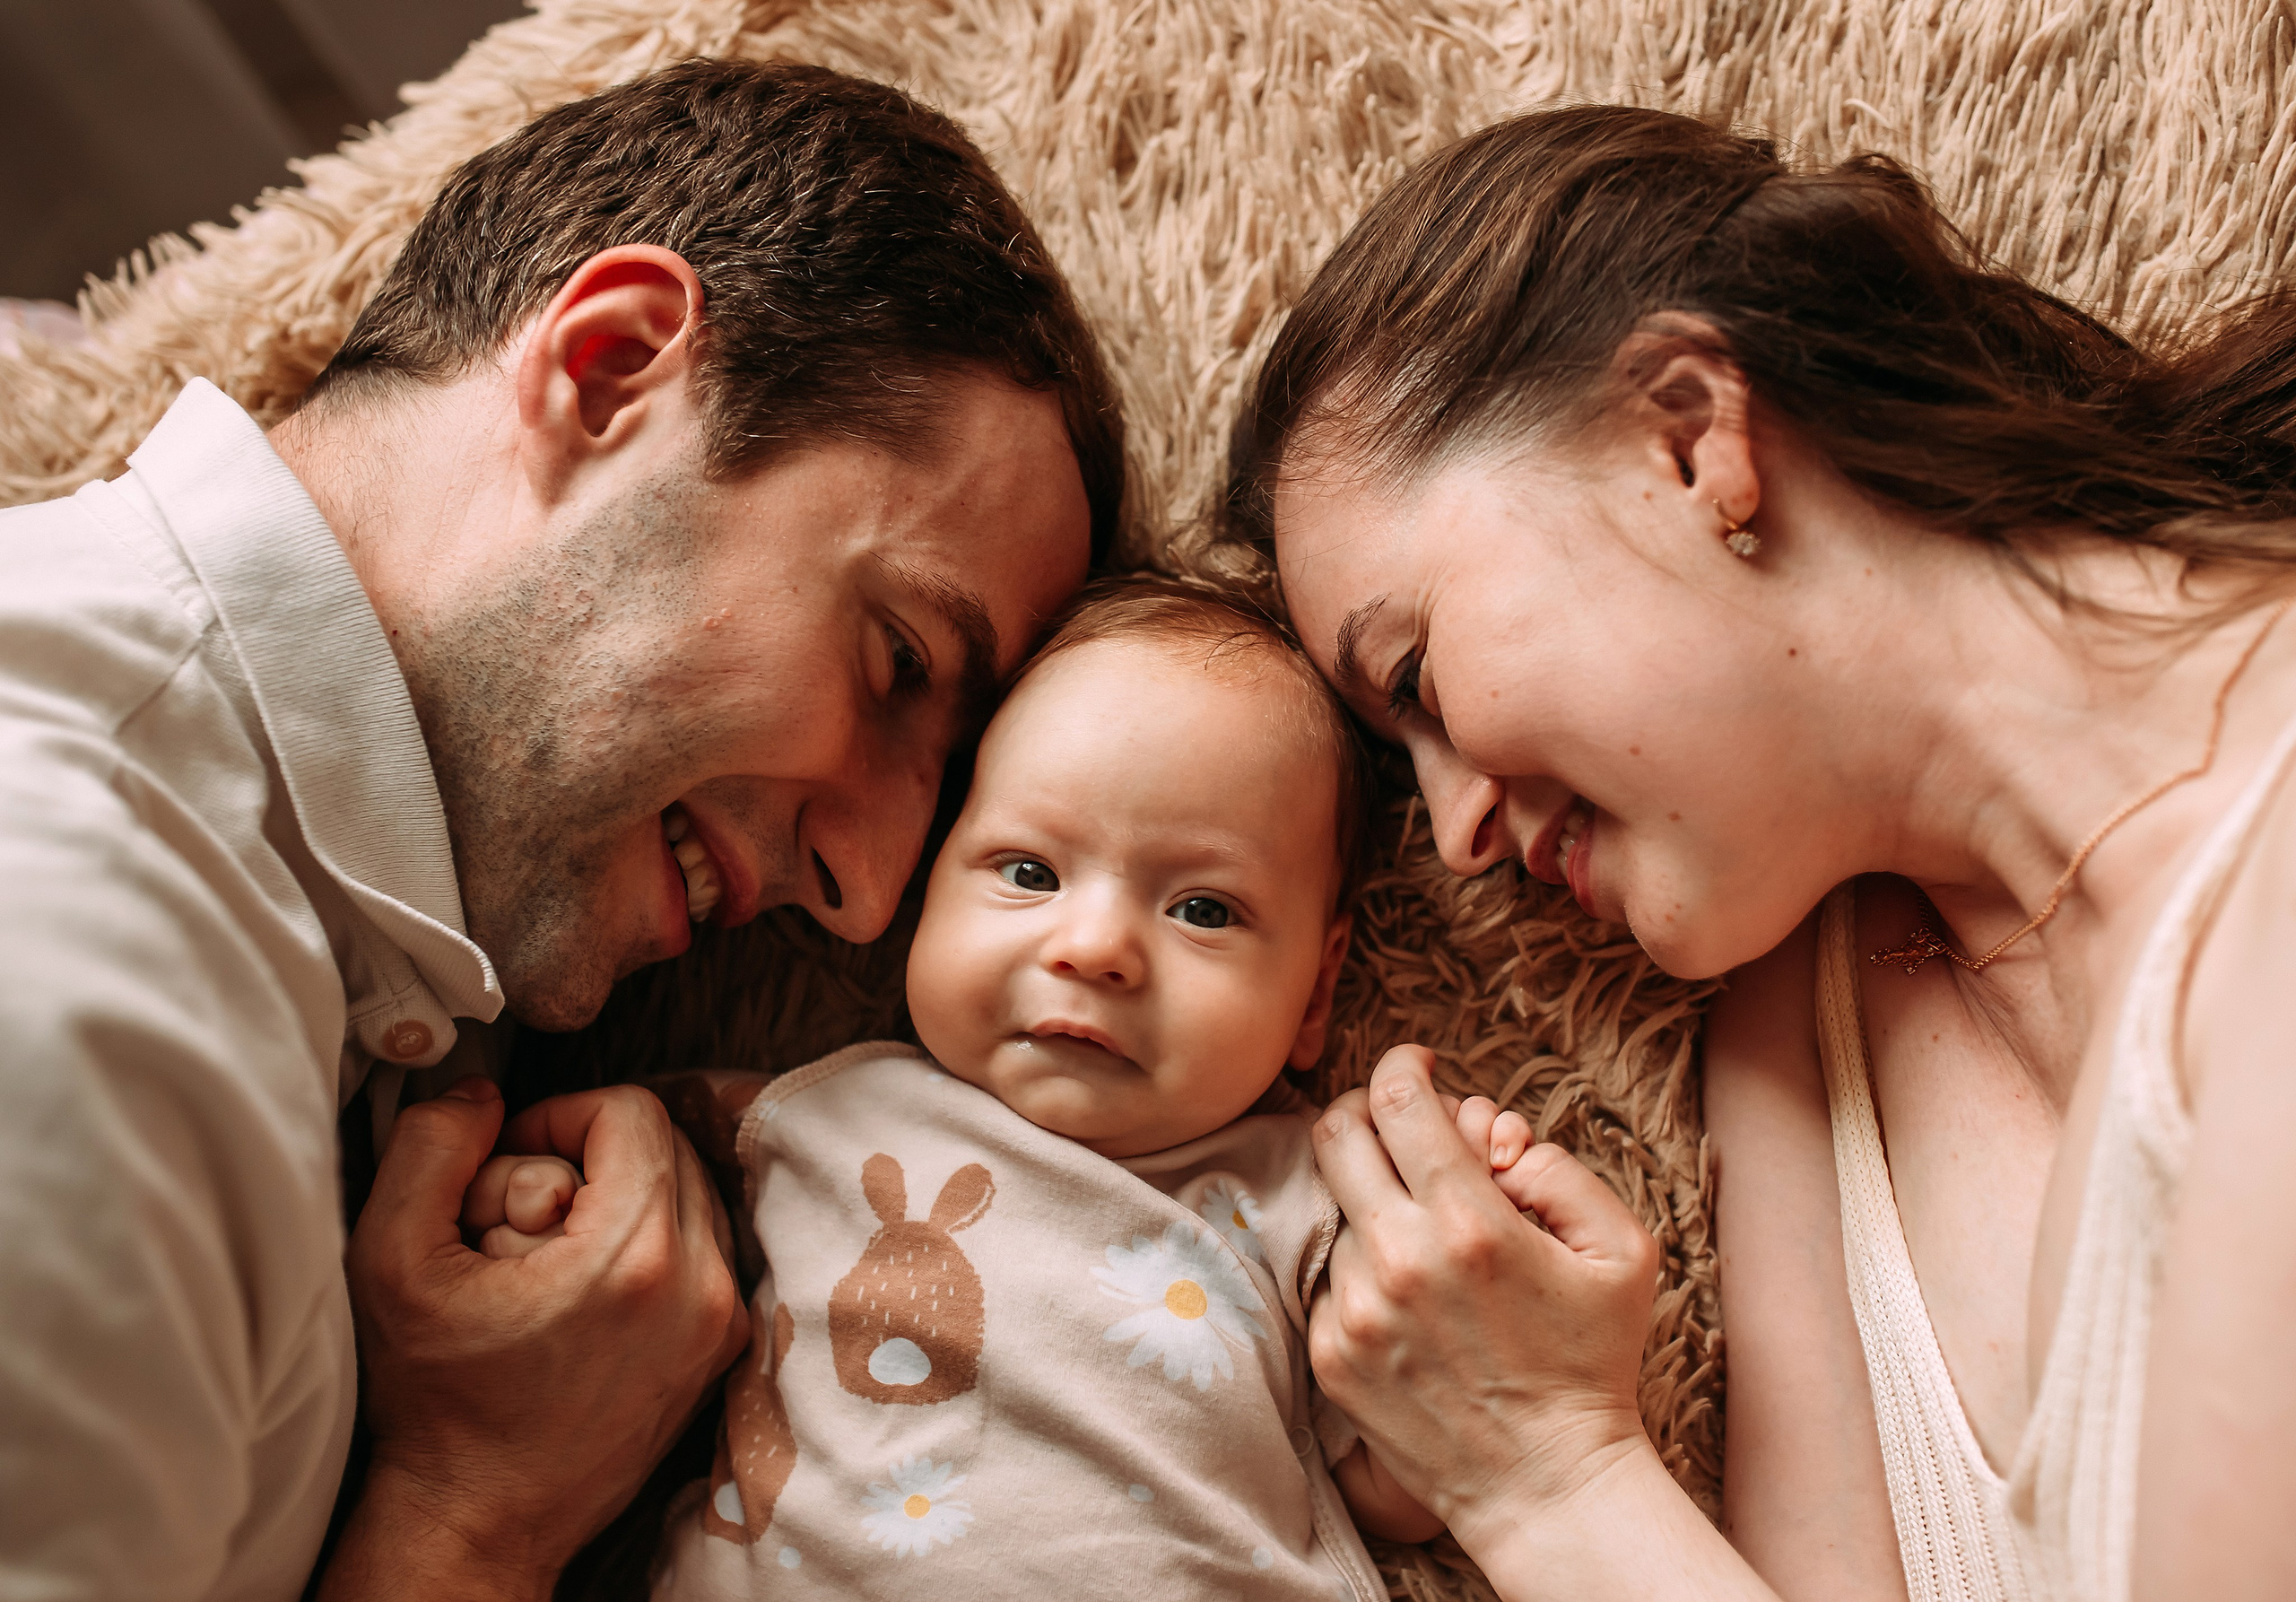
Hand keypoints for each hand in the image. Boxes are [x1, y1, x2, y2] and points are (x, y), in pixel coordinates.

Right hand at [320, 1079, 747, 1600]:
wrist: (479, 1520)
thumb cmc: (434, 1401)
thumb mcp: (393, 1261)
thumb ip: (432, 1149)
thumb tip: (484, 1095)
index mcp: (636, 1255)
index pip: (633, 1111)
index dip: (559, 1117)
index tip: (509, 1165)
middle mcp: (700, 1284)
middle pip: (666, 1147)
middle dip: (587, 1162)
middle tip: (519, 1223)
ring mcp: (720, 1320)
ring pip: (687, 1193)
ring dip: (618, 1203)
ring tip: (546, 1263)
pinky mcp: (720, 1349)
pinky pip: (700, 1247)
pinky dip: (646, 1246)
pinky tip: (580, 1294)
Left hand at [1309, 1046, 1661, 1565]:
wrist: (1548, 1486)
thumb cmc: (1593, 1363)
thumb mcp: (1621, 1250)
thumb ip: (1559, 1168)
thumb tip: (1492, 1137)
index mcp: (1469, 1222)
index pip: (1398, 1100)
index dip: (1403, 1066)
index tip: (1416, 1067)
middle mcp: (1399, 1259)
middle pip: (1335, 1134)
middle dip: (1364, 1110)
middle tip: (1397, 1123)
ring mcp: (1356, 1309)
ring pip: (1338, 1209)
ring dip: (1375, 1202)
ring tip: (1428, 1239)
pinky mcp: (1330, 1354)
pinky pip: (1331, 1278)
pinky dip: (1365, 1269)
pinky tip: (1412, 1301)